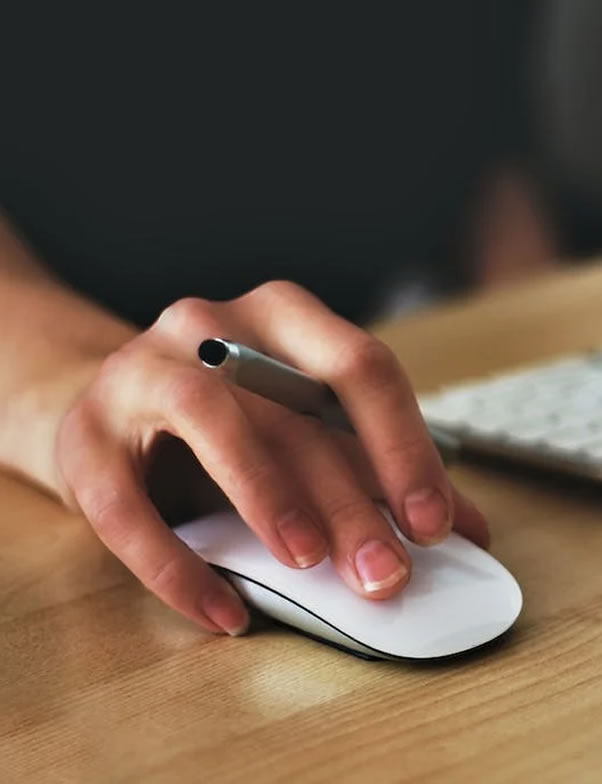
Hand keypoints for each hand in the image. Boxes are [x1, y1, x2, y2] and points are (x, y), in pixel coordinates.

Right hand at [56, 281, 488, 635]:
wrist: (113, 409)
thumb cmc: (225, 421)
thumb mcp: (301, 430)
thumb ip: (373, 469)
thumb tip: (465, 530)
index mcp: (280, 317)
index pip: (358, 366)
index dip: (403, 444)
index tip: (435, 523)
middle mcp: (210, 326)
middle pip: (291, 408)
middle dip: (348, 498)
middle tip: (385, 573)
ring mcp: (140, 371)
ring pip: (208, 419)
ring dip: (266, 496)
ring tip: (307, 564)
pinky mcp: (85, 435)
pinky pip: (127, 505)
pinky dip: (177, 565)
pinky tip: (223, 612)